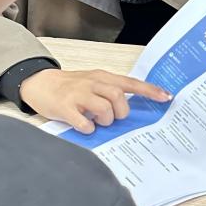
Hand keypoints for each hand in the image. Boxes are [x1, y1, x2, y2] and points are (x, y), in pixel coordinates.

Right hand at [20, 68, 172, 134]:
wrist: (39, 83)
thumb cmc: (69, 87)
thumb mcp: (92, 83)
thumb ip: (109, 92)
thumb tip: (128, 110)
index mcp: (101, 77)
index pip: (130, 83)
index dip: (149, 90)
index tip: (166, 97)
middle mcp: (92, 83)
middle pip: (118, 97)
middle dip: (120, 112)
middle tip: (112, 118)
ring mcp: (78, 95)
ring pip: (104, 108)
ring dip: (105, 121)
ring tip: (96, 121)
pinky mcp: (64, 107)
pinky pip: (84, 122)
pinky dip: (88, 128)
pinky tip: (83, 126)